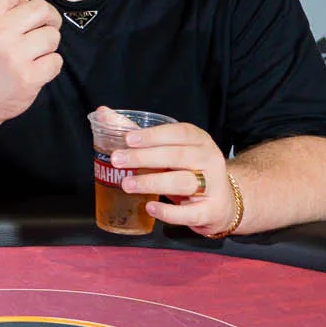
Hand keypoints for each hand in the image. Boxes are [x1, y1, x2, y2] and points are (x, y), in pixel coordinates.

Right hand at [0, 0, 60, 124]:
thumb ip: (6, 15)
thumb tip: (34, 6)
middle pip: (44, 10)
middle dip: (49, 22)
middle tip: (38, 36)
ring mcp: (13, 54)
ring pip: (53, 37)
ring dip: (48, 48)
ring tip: (28, 59)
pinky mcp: (28, 76)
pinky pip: (57, 61)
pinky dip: (49, 69)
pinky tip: (32, 75)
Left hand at [115, 122, 232, 236]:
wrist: (222, 202)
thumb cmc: (189, 170)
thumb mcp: (170, 149)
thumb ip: (138, 134)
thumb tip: (103, 113)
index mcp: (199, 140)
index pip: (178, 133)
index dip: (153, 135)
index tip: (128, 139)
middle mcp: (209, 160)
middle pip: (177, 156)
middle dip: (144, 157)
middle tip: (116, 160)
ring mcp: (213, 186)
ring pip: (182, 182)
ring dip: (151, 182)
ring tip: (126, 184)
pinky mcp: (211, 211)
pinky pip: (190, 213)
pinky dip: (169, 212)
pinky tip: (150, 207)